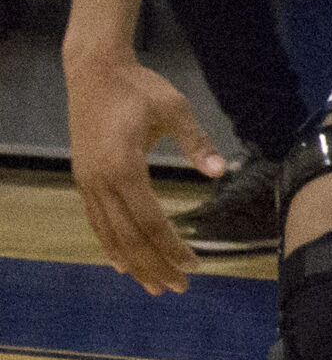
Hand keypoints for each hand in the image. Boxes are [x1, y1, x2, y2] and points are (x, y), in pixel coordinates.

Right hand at [67, 54, 228, 294]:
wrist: (94, 71)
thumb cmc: (139, 88)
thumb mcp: (175, 109)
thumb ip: (197, 142)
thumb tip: (220, 172)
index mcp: (123, 166)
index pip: (150, 220)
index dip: (171, 247)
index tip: (194, 265)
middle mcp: (100, 180)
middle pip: (128, 236)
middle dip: (154, 265)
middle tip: (178, 288)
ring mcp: (88, 181)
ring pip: (109, 234)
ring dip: (133, 263)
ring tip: (155, 287)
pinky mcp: (84, 178)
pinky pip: (97, 221)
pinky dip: (110, 245)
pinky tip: (122, 264)